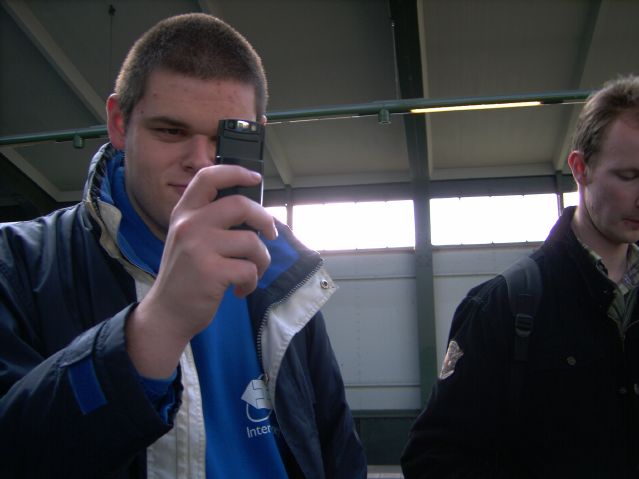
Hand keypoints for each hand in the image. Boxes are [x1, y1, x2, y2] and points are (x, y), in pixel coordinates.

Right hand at [126, 165, 276, 376]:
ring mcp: (199, 247)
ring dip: (261, 261)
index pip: (208, 177)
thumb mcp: (189, 240)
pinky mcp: (210, 271)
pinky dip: (251, 282)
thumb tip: (253, 212)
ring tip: (251, 273)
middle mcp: (189, 225)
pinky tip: (239, 290)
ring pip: (251, 241)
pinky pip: (249, 269)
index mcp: (184, 213)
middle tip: (271, 235)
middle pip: (241, 205)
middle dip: (265, 220)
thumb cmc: (186, 276)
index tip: (255, 178)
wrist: (166, 313)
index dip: (235, 171)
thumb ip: (210, 221)